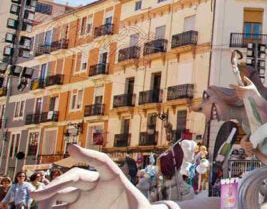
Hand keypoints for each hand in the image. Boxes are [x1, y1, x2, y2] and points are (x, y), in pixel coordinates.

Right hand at [30, 145, 155, 208]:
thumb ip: (145, 208)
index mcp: (115, 180)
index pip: (102, 163)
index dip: (88, 156)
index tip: (70, 149)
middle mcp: (96, 185)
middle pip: (75, 178)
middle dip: (56, 184)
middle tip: (36, 194)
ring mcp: (84, 197)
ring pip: (62, 191)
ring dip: (48, 196)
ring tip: (37, 203)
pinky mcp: (77, 208)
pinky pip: (61, 208)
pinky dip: (51, 208)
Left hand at [229, 75, 260, 99]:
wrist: (255, 94)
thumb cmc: (253, 88)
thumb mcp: (251, 83)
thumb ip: (247, 80)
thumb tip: (244, 77)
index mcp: (246, 88)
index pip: (238, 87)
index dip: (233, 86)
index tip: (229, 85)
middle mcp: (244, 92)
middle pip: (237, 90)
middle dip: (237, 88)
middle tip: (239, 87)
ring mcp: (244, 95)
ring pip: (238, 93)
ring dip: (238, 91)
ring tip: (242, 90)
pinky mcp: (243, 98)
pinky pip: (239, 96)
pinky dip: (239, 94)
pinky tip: (242, 94)